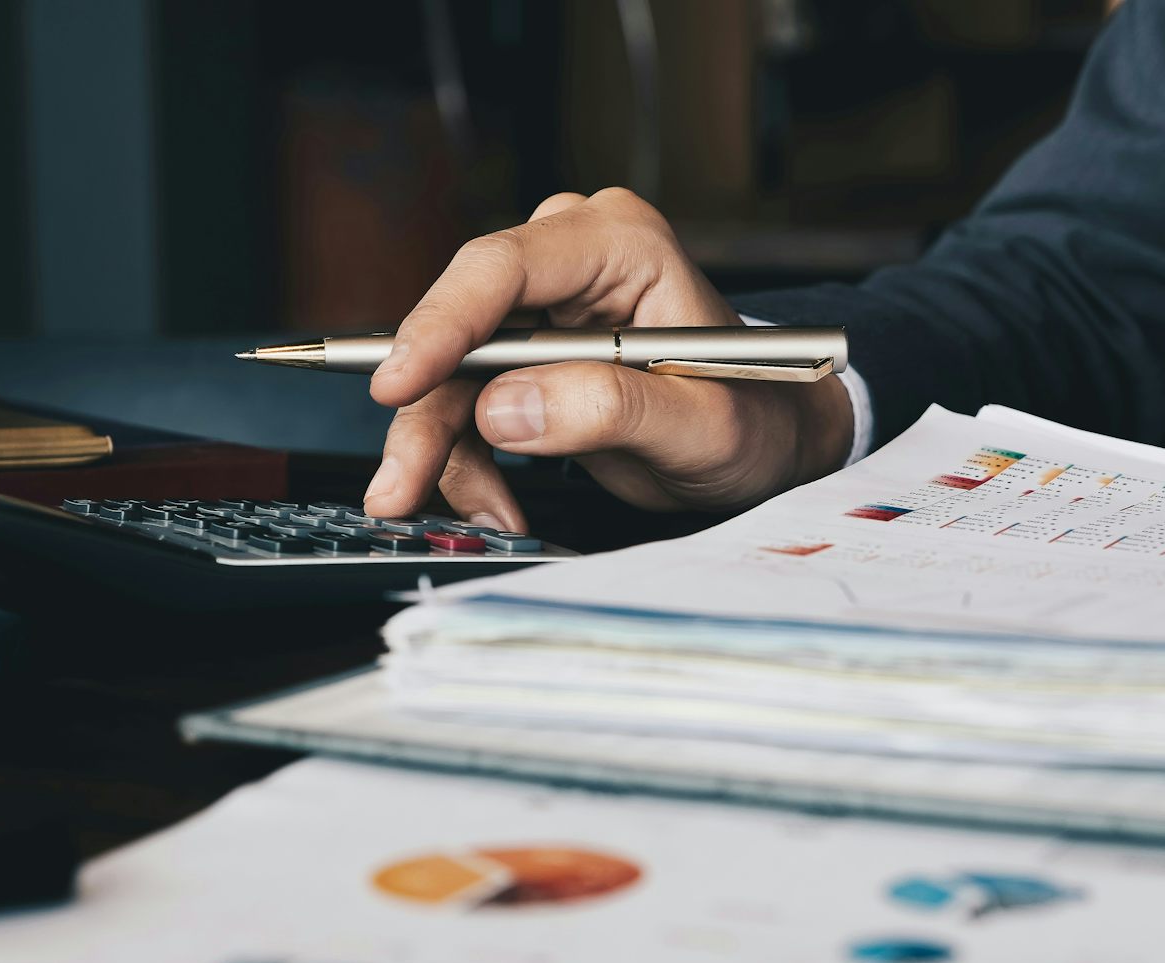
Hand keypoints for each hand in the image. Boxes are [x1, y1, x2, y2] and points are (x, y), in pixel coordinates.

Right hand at [363, 188, 853, 529]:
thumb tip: (507, 409)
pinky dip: (469, 464)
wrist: (766, 442)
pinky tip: (499, 508)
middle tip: (398, 485)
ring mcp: (541, 312)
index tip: (398, 383)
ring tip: (476, 518)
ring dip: (442, 452)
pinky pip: (466, 409)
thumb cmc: (754, 417)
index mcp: (619, 243)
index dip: (441, 325)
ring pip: (450, 377)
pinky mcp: (523, 361)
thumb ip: (611, 408)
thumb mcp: (701, 424)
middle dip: (425, 412)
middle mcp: (568, 264)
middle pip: (462, 326)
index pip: (504, 269)